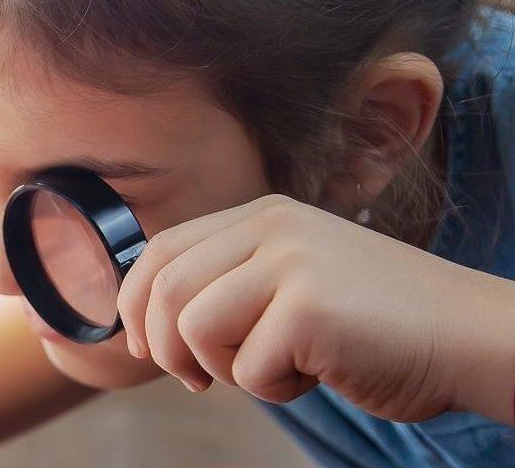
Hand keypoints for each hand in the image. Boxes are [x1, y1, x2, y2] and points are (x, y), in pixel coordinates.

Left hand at [117, 194, 514, 422]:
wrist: (468, 336)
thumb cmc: (375, 325)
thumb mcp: (293, 280)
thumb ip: (230, 284)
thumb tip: (149, 322)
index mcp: (262, 215)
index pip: (161, 249)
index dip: (135, 303)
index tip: (144, 345)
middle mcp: (271, 227)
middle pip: (165, 287)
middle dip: (164, 346)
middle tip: (196, 379)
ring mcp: (292, 262)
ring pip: (195, 327)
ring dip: (225, 368)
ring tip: (278, 368)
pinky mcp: (309, 307)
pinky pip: (247, 368)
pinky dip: (275, 389)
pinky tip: (318, 373)